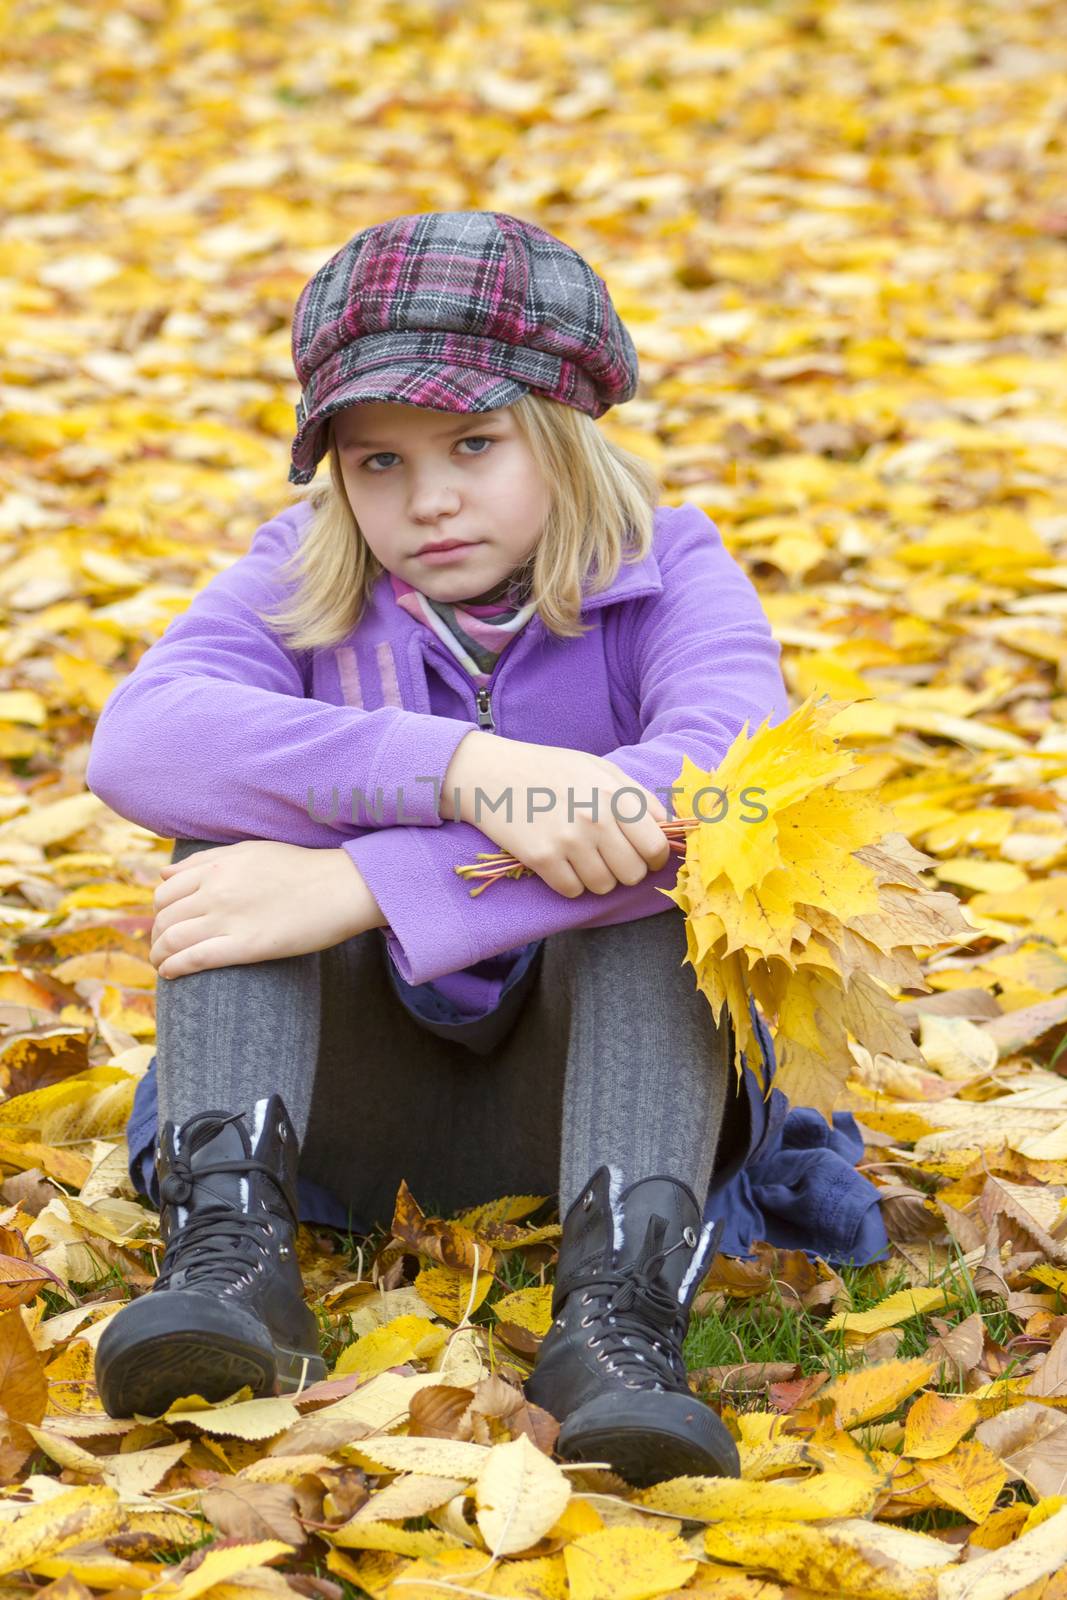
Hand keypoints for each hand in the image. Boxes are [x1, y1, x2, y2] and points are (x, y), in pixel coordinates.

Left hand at [149, 842, 384, 978]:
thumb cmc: (300, 868)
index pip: (165, 891)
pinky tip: (171, 974)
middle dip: (156, 935)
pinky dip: (174, 968)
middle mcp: (216, 891)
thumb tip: (164, 875)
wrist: (340, 887)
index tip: (165, 922)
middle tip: (162, 947)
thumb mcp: (250, 850)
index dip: (159, 911)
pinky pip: (194, 959)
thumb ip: (206, 860)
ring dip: (159, 955)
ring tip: (162, 963)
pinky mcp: (245, 947)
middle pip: (164, 918)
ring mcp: (229, 919)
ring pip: (173, 940)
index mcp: (217, 867)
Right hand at [441, 733, 670, 897]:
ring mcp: (568, 841)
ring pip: (604, 886)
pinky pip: (573, 891)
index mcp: (615, 795)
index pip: (655, 847)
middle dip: (625, 870)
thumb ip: (637, 796)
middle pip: (633, 874)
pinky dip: (570, 883)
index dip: (653, 858)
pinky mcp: (541, 859)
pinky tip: (560, 862)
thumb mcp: (599, 769)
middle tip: (609, 857)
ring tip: (581, 856)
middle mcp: (595, 819)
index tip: (643, 856)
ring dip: (597, 878)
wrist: (491, 772)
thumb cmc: (550, 769)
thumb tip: (668, 827)